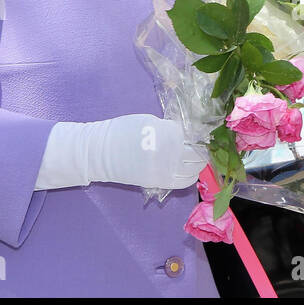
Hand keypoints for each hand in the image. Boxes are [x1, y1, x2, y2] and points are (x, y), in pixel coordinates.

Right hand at [87, 115, 205, 189]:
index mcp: (167, 133)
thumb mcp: (149, 122)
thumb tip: (188, 135)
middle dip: (202, 149)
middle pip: (198, 153)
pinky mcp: (159, 182)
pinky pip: (184, 182)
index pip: (194, 135)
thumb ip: (170, 128)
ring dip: (199, 163)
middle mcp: (170, 152)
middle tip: (201, 146)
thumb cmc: (123, 131)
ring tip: (196, 158)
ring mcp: (165, 169)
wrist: (101, 152)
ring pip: (194, 169)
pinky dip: (191, 176)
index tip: (200, 134)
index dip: (198, 134)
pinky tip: (189, 170)